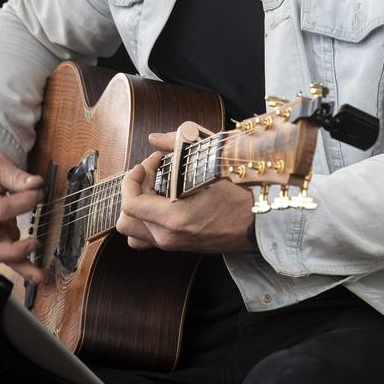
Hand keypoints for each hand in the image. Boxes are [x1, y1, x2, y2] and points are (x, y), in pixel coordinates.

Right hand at [0, 145, 44, 283]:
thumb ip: (14, 174)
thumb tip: (36, 184)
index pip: (0, 209)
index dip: (23, 202)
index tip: (39, 192)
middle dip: (13, 252)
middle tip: (34, 244)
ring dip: (21, 267)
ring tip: (40, 275)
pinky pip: (7, 251)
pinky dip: (22, 259)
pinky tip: (38, 263)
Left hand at [116, 132, 255, 252]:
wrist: (257, 224)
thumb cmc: (238, 196)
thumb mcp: (209, 166)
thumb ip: (176, 146)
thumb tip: (154, 138)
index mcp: (173, 220)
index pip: (130, 203)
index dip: (132, 179)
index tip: (149, 163)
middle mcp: (167, 237)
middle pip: (125, 219)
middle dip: (134, 191)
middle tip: (152, 173)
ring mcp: (171, 244)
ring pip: (133, 231)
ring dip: (136, 208)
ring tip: (154, 189)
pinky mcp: (177, 245)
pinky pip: (146, 237)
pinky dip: (145, 219)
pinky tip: (162, 202)